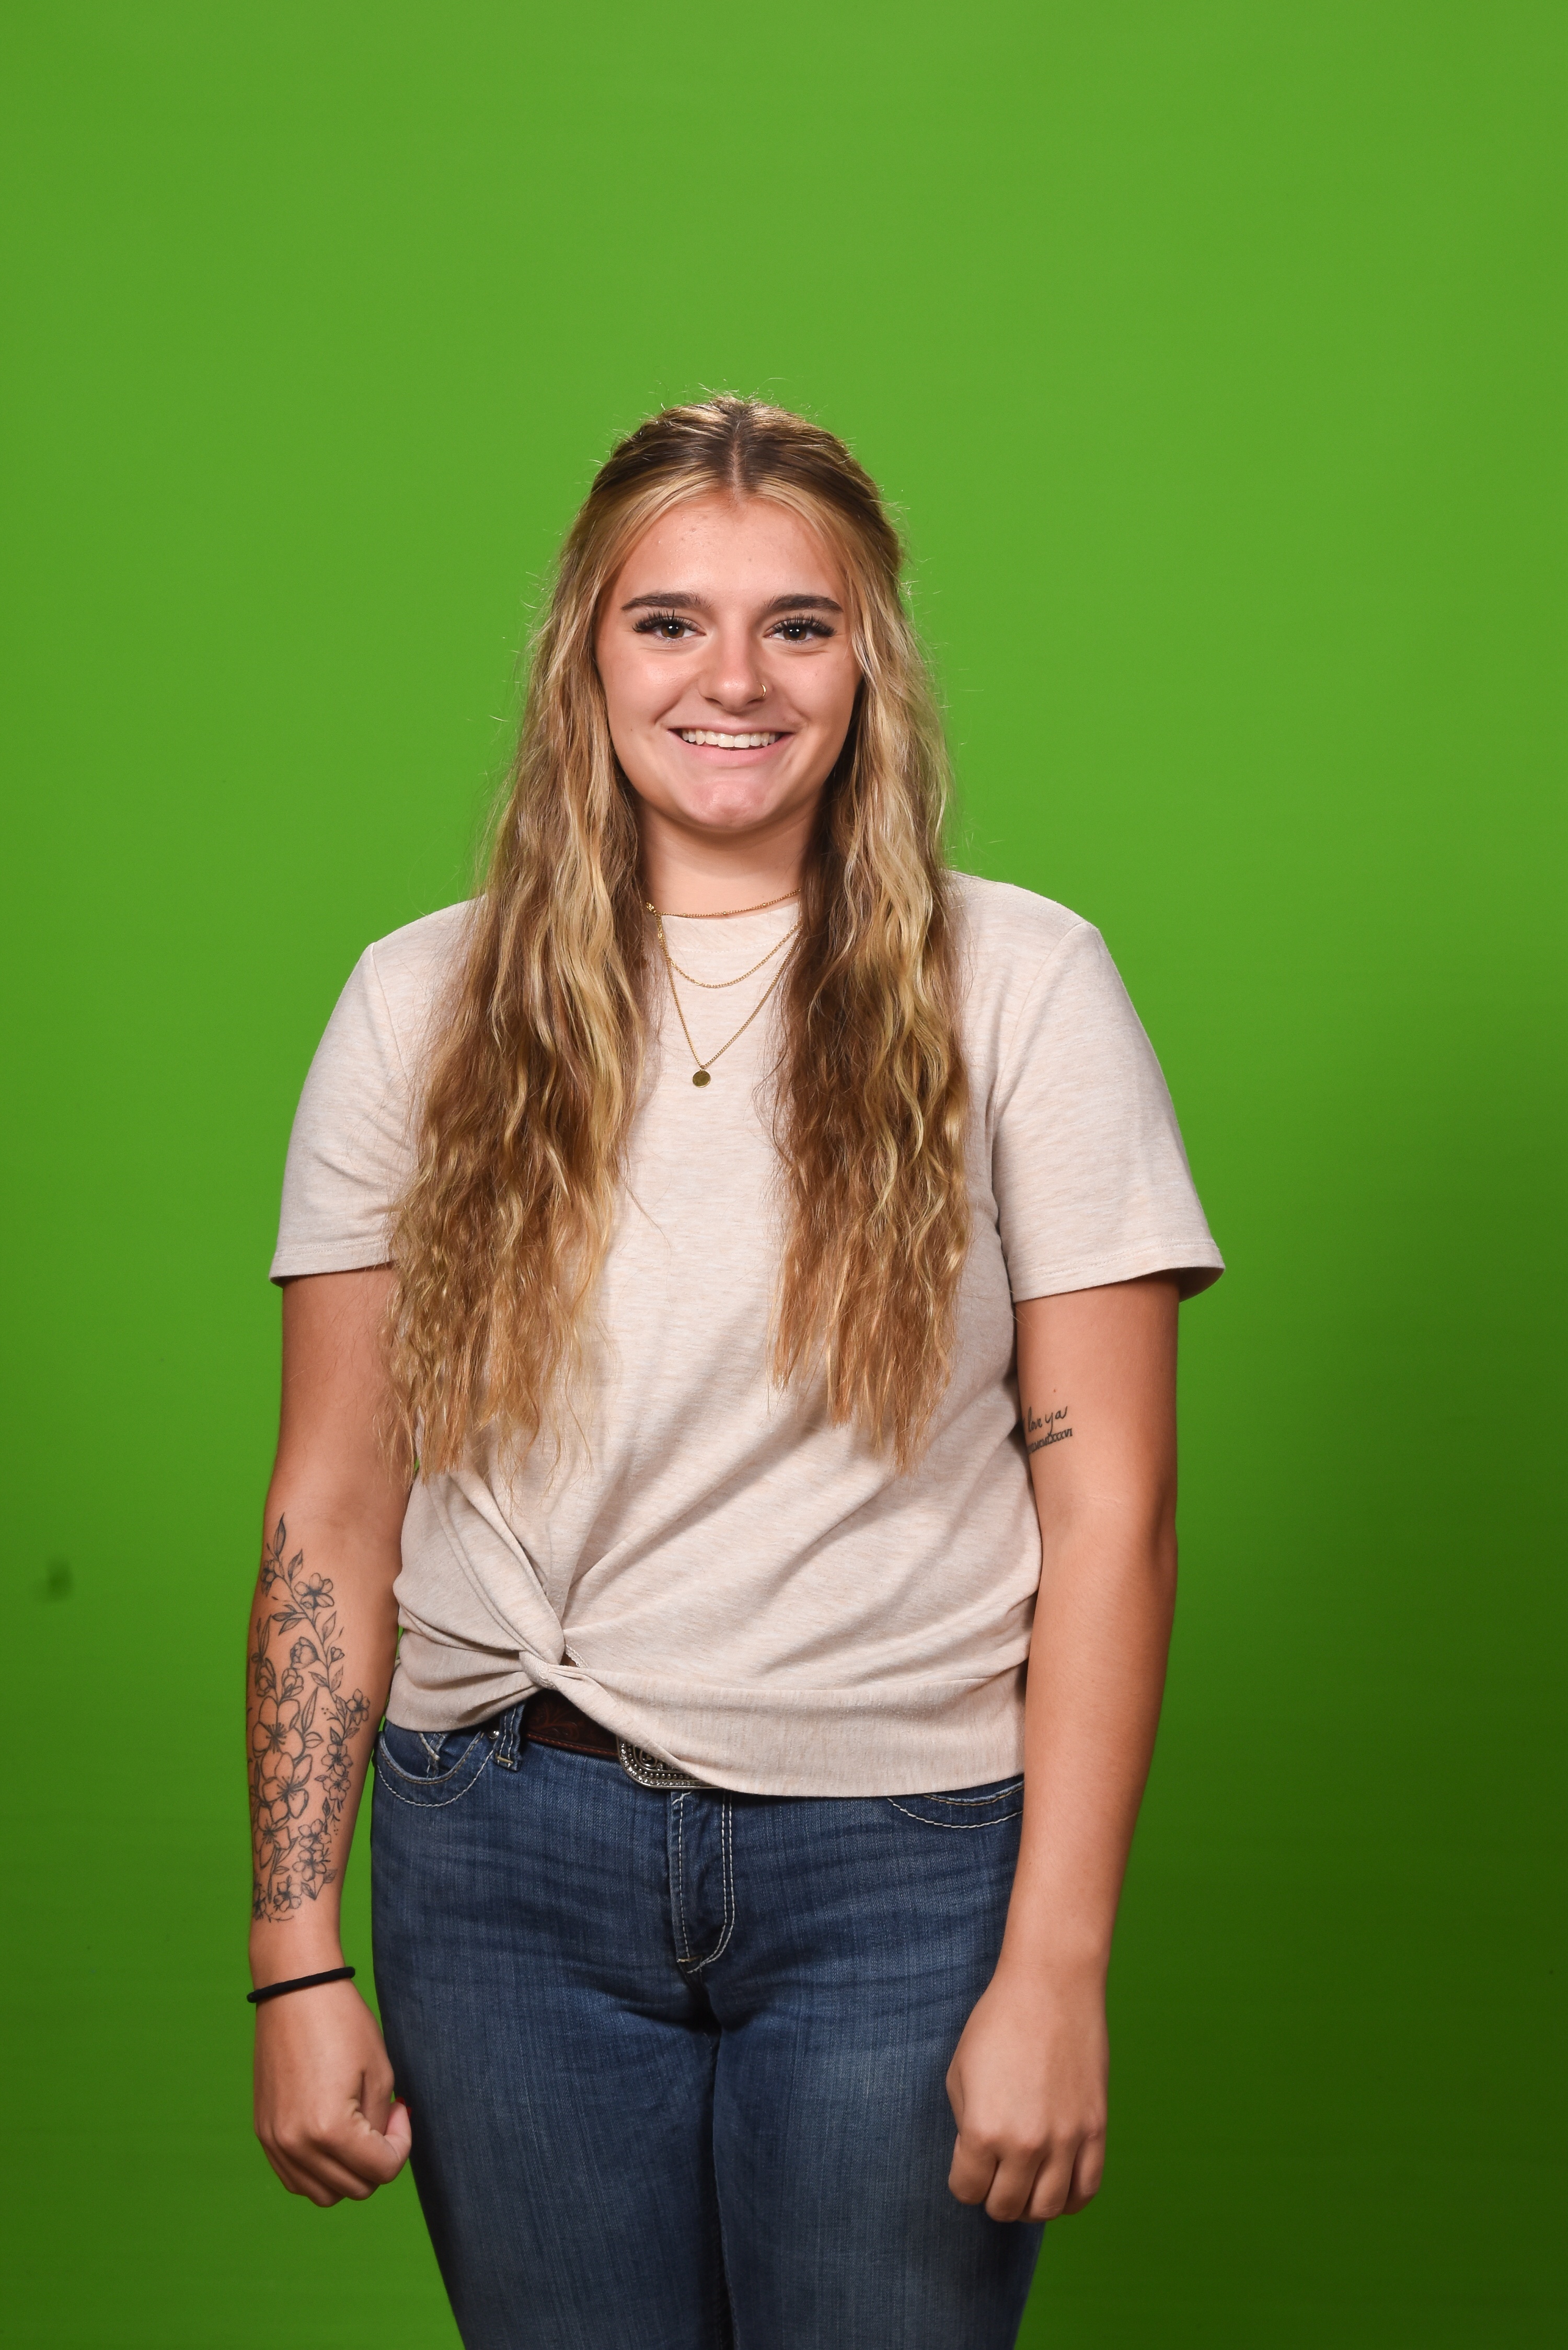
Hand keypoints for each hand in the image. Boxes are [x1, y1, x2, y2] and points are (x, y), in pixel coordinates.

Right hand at [254, 1978, 411, 2204]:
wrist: (295, 1991)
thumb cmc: (343, 2023)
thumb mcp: (379, 2074)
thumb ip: (382, 2126)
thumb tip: (379, 2155)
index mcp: (329, 2130)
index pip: (382, 2171)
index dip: (402, 2143)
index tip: (401, 2108)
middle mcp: (296, 2145)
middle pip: (355, 2189)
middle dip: (378, 2159)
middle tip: (384, 2117)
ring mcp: (275, 2142)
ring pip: (324, 2194)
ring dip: (349, 2172)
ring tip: (359, 2129)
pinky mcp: (264, 2134)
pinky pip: (296, 2178)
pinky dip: (319, 2170)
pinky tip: (333, 2136)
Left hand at [945, 1960, 1107, 2222]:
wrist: (1050, 1988)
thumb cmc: (997, 2024)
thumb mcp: (959, 2074)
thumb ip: (966, 2127)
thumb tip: (979, 2162)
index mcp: (982, 2130)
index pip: (967, 2190)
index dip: (963, 2180)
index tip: (967, 2164)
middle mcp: (1025, 2144)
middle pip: (1006, 2207)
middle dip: (993, 2196)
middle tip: (994, 2175)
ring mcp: (1065, 2140)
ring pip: (1047, 2209)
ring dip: (1030, 2204)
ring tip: (1024, 2183)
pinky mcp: (1096, 2130)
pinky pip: (1087, 2190)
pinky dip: (1069, 2199)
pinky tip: (1057, 2185)